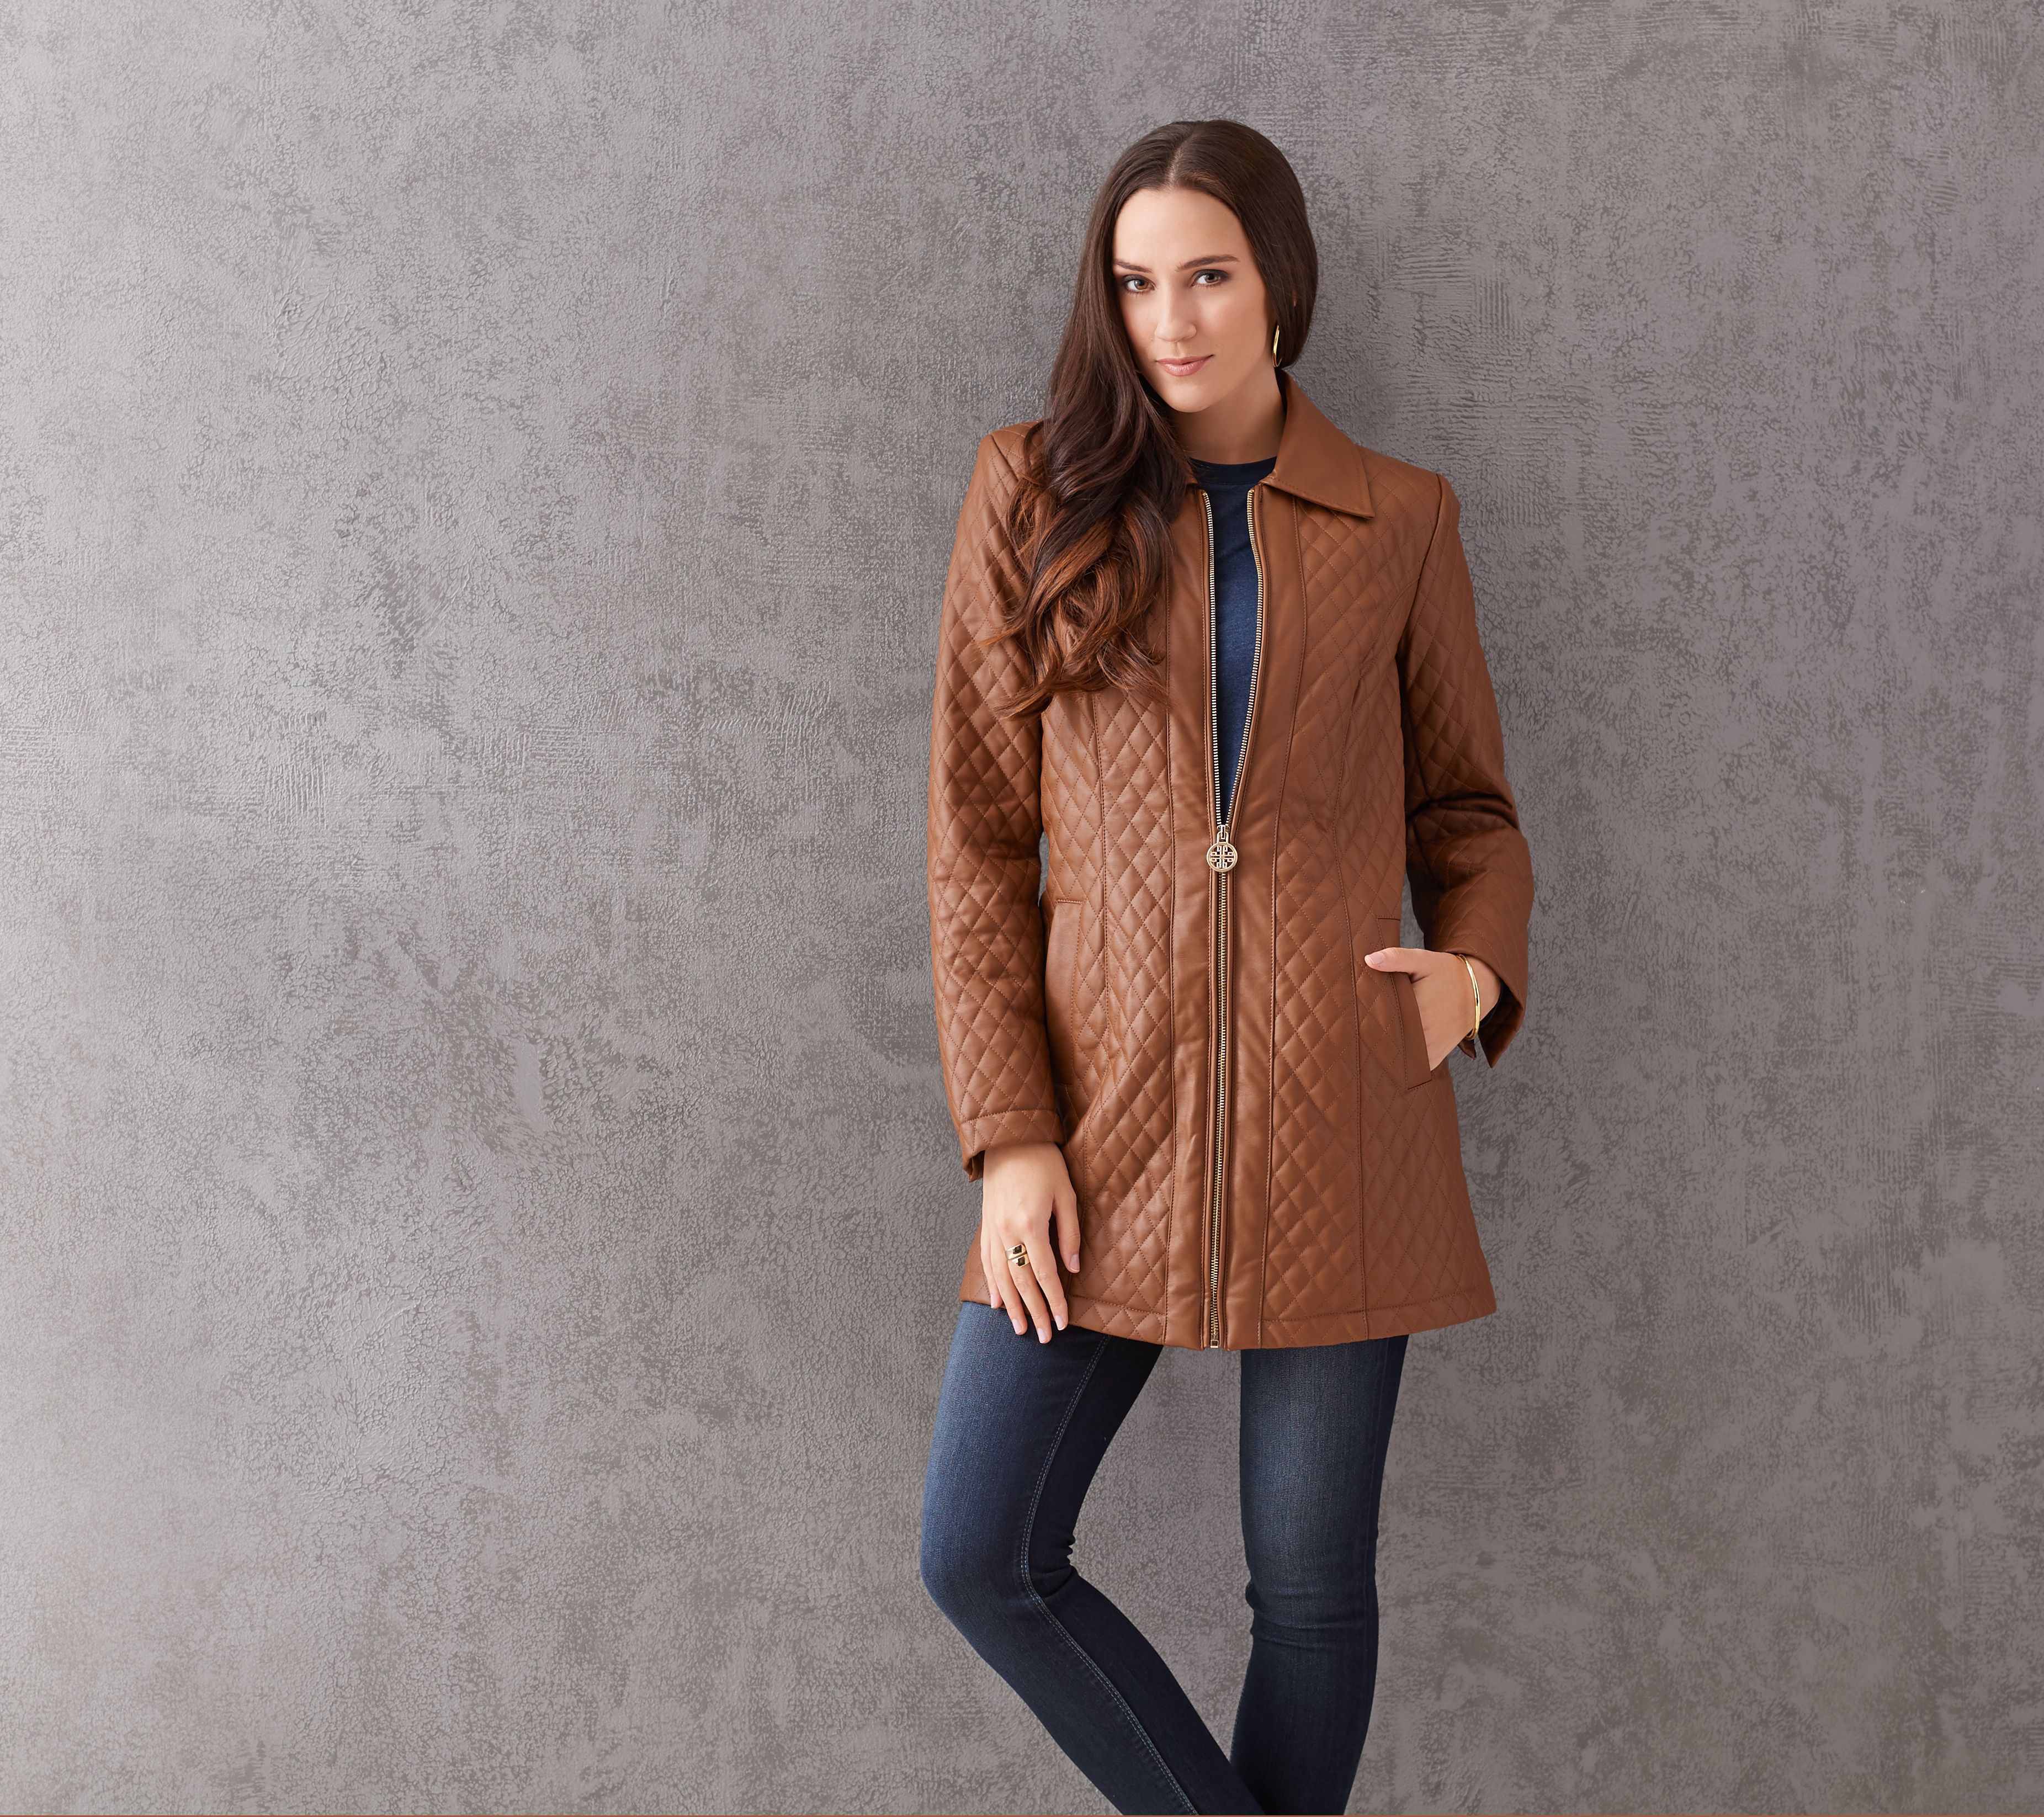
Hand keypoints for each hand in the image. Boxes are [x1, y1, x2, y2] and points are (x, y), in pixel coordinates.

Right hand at [978, 1141, 1080, 1341]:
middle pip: (1022, 1282)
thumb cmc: (1043, 1162)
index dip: (1055, 1301)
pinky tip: (999, 1303)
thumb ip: (1070, 1233)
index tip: (1063, 1323)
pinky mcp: (986, 1225)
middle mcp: (1007, 1232)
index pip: (1044, 1274)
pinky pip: (987, 1262)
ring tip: (1020, 1329)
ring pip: (1001, 1277)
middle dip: (1034, 1311)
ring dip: (1012, 1306)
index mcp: (1030, 1225)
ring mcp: (992, 1230)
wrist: (1009, 1138)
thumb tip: (1071, 1269)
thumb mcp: (1066, 1194)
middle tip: (1044, 1337)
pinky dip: (993, 1285)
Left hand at [1363, 946, 1498, 1070]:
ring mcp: (1429, 1050)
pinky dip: (1401, 1062)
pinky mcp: (1434, 1058)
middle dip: (1371, 1035)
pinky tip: (1390, 1051)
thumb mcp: (1423, 960)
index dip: (1364, 1019)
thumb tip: (1369, 959)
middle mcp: (1423, 1034)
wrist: (1478, 990)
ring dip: (1385, 1050)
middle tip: (1357, 1028)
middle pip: (1386, 1041)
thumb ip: (1396, 959)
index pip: (1379, 1021)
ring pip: (1397, 1057)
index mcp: (1416, 1010)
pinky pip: (1411, 1067)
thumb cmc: (1446, 973)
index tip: (1354, 1015)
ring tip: (1371, 1040)